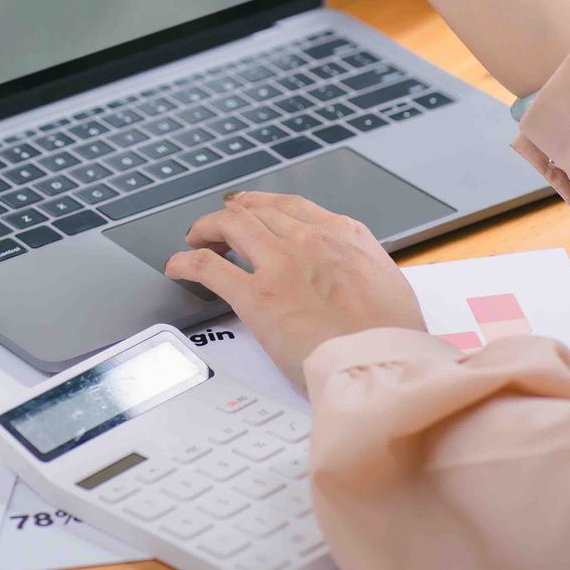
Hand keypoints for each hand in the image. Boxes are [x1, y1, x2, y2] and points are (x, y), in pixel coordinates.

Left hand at [164, 192, 425, 386]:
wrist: (382, 364)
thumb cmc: (392, 337)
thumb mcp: (390, 284)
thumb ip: (362, 268)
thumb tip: (351, 274)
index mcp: (345, 235)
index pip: (292, 206)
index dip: (263, 204)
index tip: (251, 208)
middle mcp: (309, 239)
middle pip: (257, 212)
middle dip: (233, 215)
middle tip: (219, 225)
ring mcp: (281, 263)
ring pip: (230, 226)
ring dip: (207, 228)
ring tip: (194, 238)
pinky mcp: (256, 296)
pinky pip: (207, 267)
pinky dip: (186, 261)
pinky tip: (177, 267)